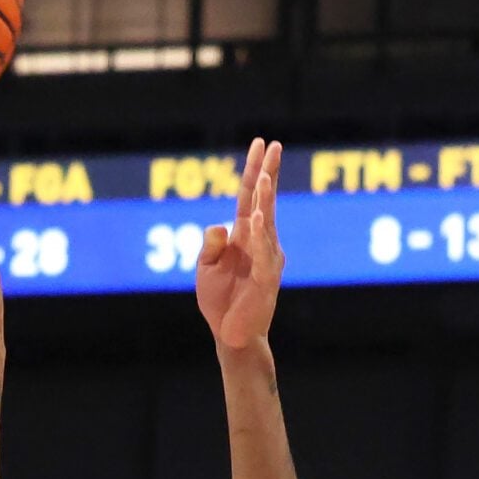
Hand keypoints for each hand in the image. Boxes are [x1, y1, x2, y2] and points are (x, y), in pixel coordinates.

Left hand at [198, 138, 282, 349]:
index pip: (249, 197)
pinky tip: (254, 219)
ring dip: (263, 199)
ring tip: (262, 176)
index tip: (260, 144)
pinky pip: (263, 252)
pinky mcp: (266, 278)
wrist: (231, 334)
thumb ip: (210, 245)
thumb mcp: (205, 268)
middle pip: (263, 201)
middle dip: (267, 172)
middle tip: (273, 145)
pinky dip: (258, 235)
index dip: (254, 171)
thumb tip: (221, 224)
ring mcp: (266, 257)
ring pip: (265, 222)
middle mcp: (260, 241)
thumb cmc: (220, 300)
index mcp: (244, 236)